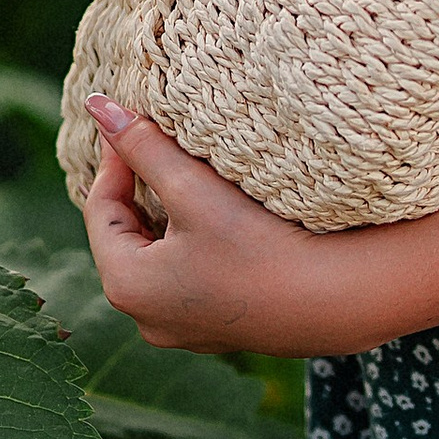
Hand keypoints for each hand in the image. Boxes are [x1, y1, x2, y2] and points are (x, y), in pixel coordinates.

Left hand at [79, 97, 390, 358]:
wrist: (340, 302)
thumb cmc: (262, 245)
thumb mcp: (194, 189)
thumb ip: (143, 147)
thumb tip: (98, 107)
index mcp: (127, 286)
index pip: (101, 208)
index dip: (117, 158)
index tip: (136, 121)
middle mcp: (146, 319)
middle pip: (128, 236)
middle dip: (144, 190)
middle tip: (164, 145)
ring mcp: (184, 331)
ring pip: (159, 257)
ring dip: (170, 217)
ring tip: (195, 178)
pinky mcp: (220, 331)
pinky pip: (189, 278)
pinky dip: (195, 245)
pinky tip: (224, 221)